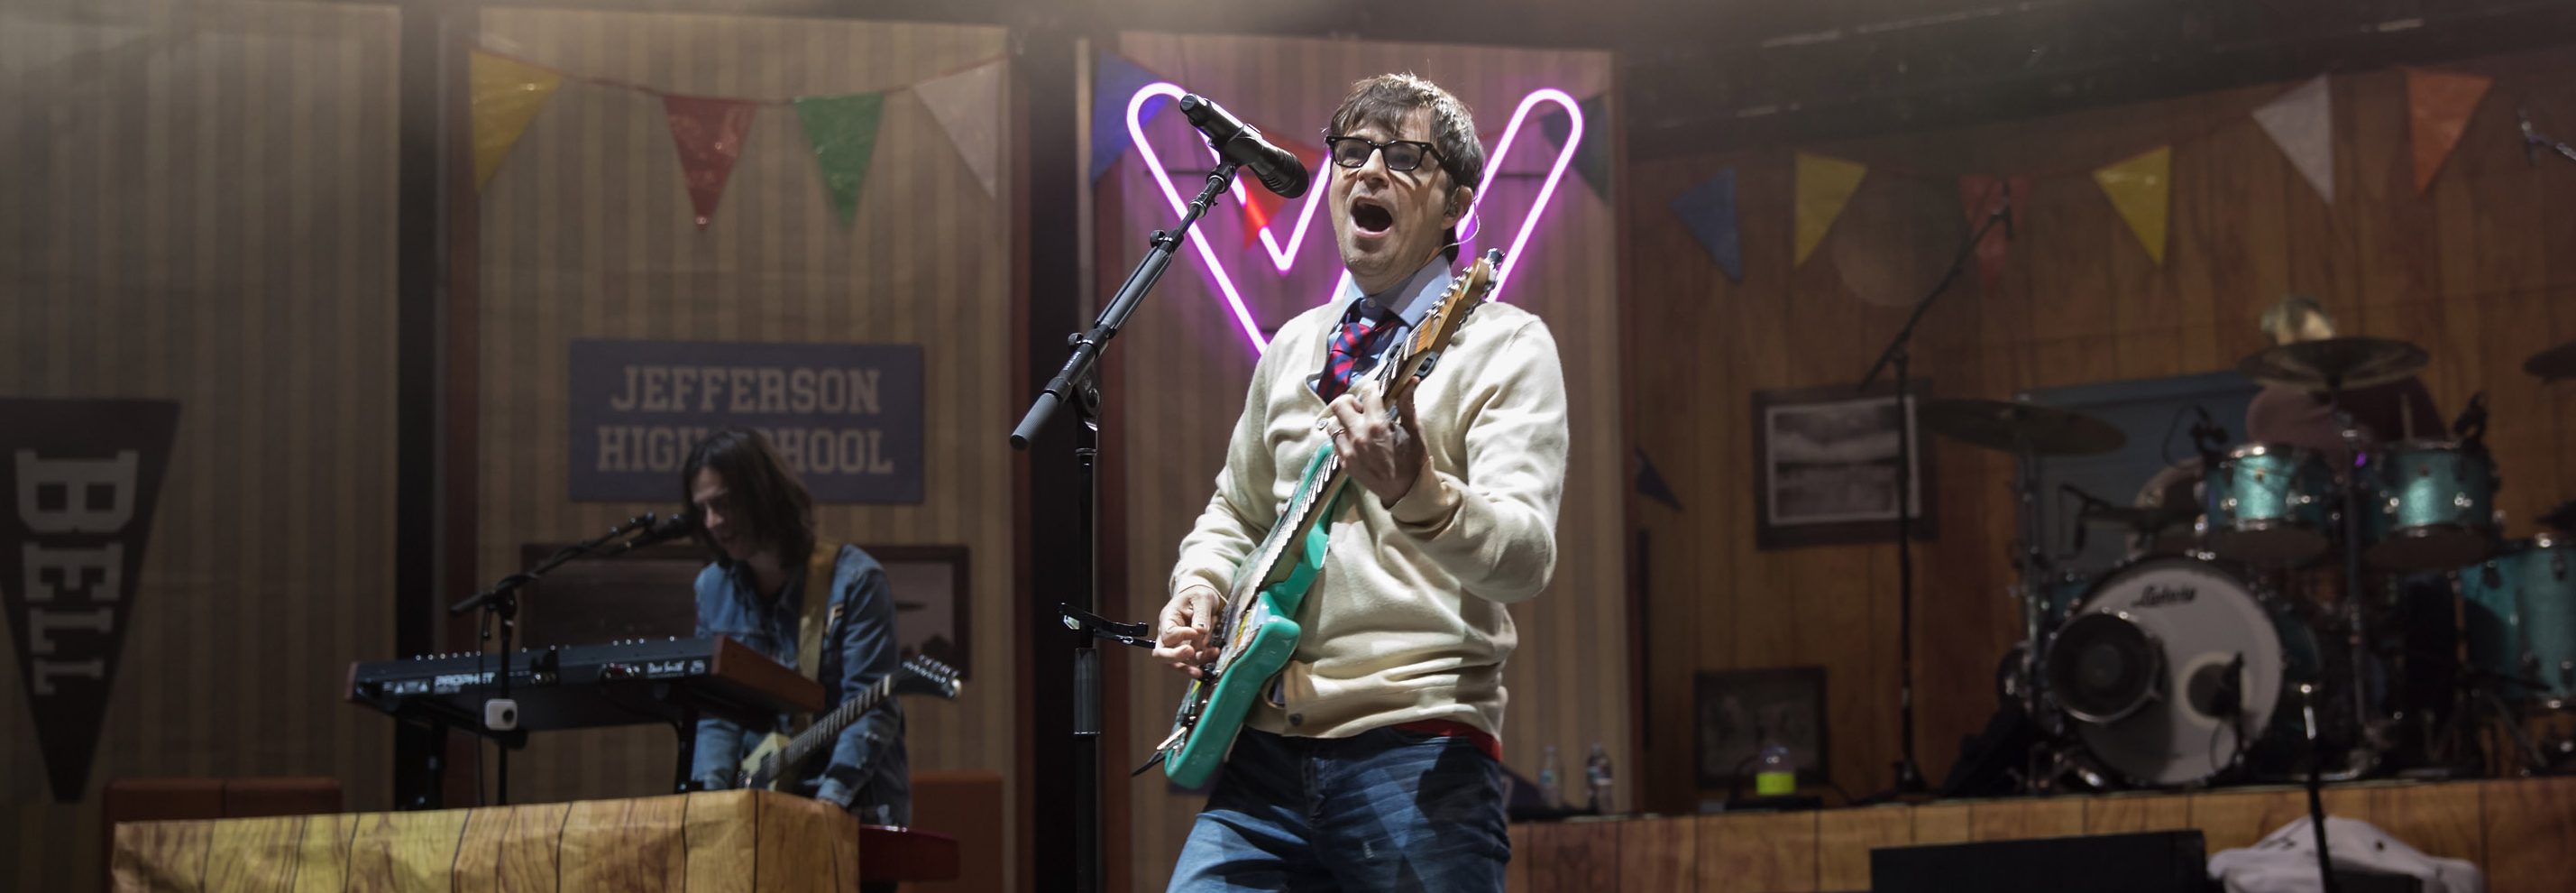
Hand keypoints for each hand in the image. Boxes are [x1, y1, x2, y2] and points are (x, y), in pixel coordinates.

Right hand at [1151, 586, 1222, 677]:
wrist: (1203, 598)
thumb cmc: (1198, 595)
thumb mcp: (1202, 598)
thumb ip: (1201, 614)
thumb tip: (1200, 632)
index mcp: (1168, 619)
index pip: (1167, 634)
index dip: (1181, 636)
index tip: (1197, 632)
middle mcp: (1169, 635)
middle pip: (1161, 654)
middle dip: (1175, 657)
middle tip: (1190, 652)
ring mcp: (1178, 645)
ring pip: (1177, 663)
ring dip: (1192, 665)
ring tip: (1211, 655)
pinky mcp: (1190, 651)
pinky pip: (1193, 662)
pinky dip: (1204, 660)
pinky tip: (1215, 652)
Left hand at [1324, 382, 1425, 506]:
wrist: (1405, 491)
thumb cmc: (1413, 460)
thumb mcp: (1414, 431)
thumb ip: (1407, 404)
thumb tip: (1410, 380)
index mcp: (1377, 424)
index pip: (1367, 392)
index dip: (1373, 388)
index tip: (1377, 392)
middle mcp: (1358, 435)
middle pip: (1339, 404)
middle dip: (1351, 401)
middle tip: (1363, 409)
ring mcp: (1348, 450)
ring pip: (1332, 423)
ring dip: (1343, 420)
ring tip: (1357, 426)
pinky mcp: (1344, 463)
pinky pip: (1334, 442)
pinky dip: (1342, 437)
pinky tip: (1356, 442)